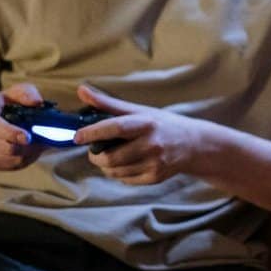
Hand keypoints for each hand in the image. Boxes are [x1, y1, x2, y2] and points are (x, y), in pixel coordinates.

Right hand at [0, 83, 47, 169]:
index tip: (28, 137)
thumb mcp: (14, 92)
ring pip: (9, 160)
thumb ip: (27, 93)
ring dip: (28, 155)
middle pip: (5, 148)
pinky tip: (30, 153)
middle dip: (27, 147)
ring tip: (38, 146)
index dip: (12, 133)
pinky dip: (23, 162)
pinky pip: (8, 167)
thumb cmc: (4, 105)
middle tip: (42, 142)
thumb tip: (37, 102)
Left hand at [74, 84, 204, 184]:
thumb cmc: (162, 124)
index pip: (115, 128)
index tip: (77, 136)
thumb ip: (108, 103)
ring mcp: (154, 163)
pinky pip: (125, 179)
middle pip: (111, 157)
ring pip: (114, 171)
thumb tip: (81, 90)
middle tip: (94, 150)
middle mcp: (151, 144)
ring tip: (111, 155)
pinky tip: (126, 163)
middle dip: (95, 155)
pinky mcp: (155, 177)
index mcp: (145, 123)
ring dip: (105, 165)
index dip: (93, 132)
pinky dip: (118, 173)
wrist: (193, 144)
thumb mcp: (139, 110)